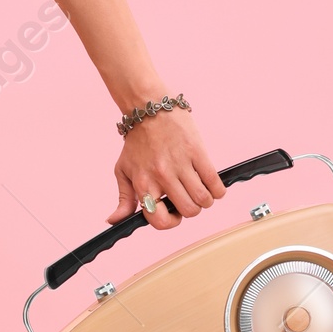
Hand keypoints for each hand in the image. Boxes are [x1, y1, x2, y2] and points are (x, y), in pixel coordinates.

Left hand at [110, 108, 224, 229]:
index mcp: (143, 183)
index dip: (170, 222)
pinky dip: (217, 190)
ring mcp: (181, 164)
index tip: (172, 213)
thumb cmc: (137, 142)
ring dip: (205, 200)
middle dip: (191, 210)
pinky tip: (211, 185)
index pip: (160, 220)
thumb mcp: (123, 170)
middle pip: (189, 211)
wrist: (150, 108)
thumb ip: (124, 199)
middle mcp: (162, 176)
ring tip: (199, 190)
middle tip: (187, 198)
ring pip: (203, 199)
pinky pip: (214, 182)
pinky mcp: (197, 152)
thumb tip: (115, 221)